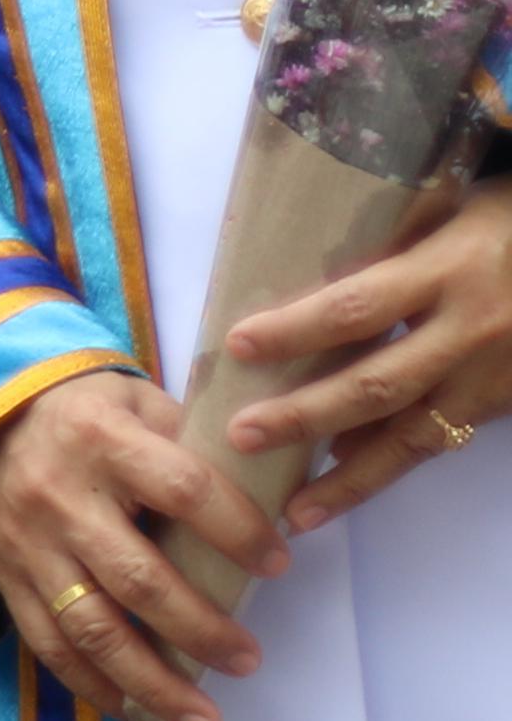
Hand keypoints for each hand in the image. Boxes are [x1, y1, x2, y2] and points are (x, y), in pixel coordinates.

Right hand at [0, 371, 277, 720]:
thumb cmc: (74, 404)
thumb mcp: (133, 400)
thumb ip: (188, 444)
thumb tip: (268, 499)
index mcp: (102, 439)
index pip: (182, 490)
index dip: (236, 530)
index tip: (276, 563)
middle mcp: (62, 495)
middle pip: (139, 579)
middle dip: (201, 629)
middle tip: (248, 658)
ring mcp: (29, 542)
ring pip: (93, 627)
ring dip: (153, 681)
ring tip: (205, 717)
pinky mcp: (6, 574)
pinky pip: (48, 642)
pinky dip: (92, 684)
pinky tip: (134, 710)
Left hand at [229, 173, 511, 534]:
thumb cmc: (510, 220)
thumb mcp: (450, 209)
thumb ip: (392, 244)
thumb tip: (309, 277)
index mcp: (450, 270)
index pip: (358, 307)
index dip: (296, 330)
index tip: (236, 346)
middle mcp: (471, 331)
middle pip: (378, 386)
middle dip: (306, 417)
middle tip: (241, 437)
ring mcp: (495, 376)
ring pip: (416, 436)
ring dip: (352, 477)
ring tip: (299, 511)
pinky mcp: (509, 402)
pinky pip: (443, 437)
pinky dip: (392, 458)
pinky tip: (348, 476)